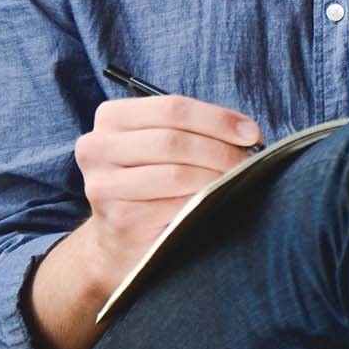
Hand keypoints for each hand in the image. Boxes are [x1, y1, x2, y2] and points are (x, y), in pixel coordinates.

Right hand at [75, 94, 261, 285]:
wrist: (117, 241)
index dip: (217, 118)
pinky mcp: (120, 220)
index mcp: (111, 118)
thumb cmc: (150, 184)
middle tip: (248, 162)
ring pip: (176, 173)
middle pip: (174, 140)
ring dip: (216, 177)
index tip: (251, 133)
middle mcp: (97, 147)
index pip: (172, 107)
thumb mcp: (161, 145)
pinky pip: (174, 206)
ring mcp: (104, 185)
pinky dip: (203, 202)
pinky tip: (216, 203)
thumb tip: (248, 131)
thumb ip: (193, 129)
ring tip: (237, 181)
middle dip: (221, 150)